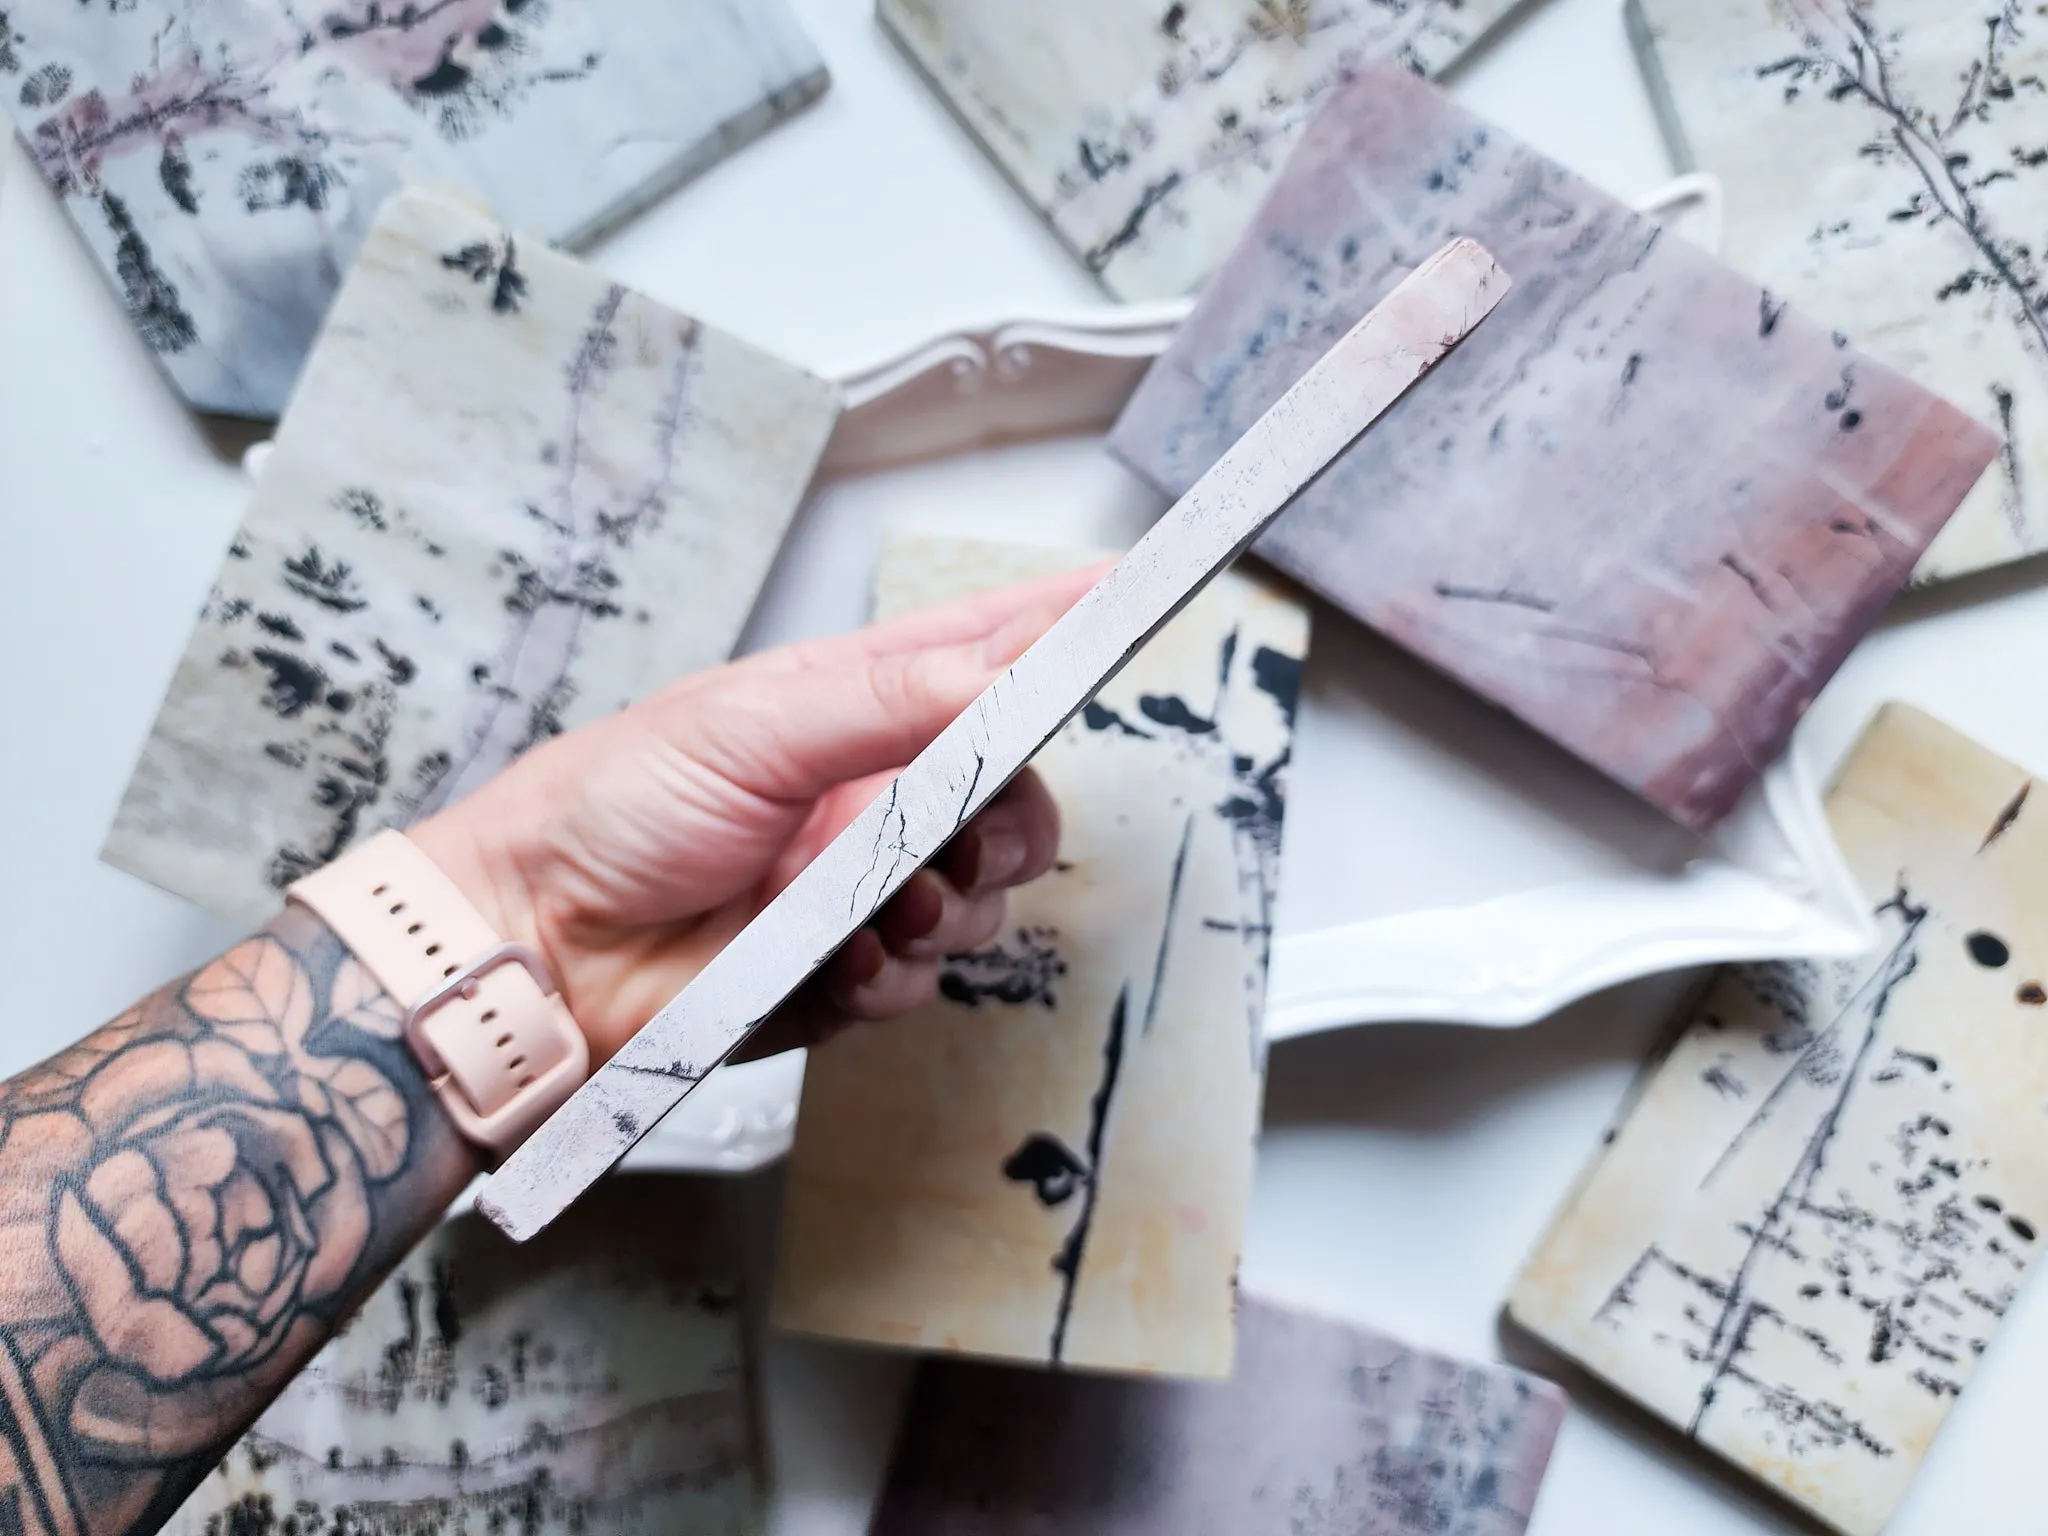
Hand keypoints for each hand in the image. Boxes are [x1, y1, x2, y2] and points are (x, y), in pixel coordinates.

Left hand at [409, 563, 1102, 1063]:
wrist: (537, 948)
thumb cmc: (611, 808)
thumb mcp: (750, 724)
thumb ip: (889, 697)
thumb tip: (1005, 667)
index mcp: (850, 705)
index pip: (981, 651)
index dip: (1061, 623)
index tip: (1133, 593)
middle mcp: (871, 792)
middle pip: (1014, 797)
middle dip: (1011, 822)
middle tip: (963, 834)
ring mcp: (863, 885)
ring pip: (984, 898)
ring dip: (946, 908)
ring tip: (873, 908)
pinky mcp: (847, 970)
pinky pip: (926, 979)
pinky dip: (895, 975)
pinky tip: (837, 963)